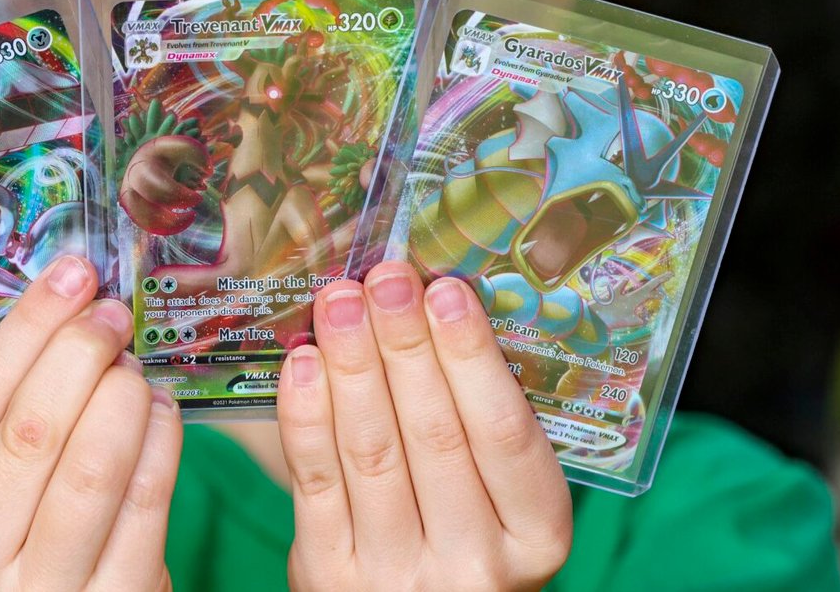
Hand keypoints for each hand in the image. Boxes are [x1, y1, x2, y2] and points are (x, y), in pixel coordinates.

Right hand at [0, 255, 181, 590]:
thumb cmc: (22, 561)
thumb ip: (6, 427)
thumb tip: (64, 316)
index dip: (29, 327)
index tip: (69, 279)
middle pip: (31, 428)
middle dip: (81, 351)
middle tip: (112, 316)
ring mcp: (44, 591)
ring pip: (91, 468)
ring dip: (123, 396)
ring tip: (136, 367)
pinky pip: (145, 507)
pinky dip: (162, 444)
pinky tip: (164, 413)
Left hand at [277, 262, 572, 590]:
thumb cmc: (466, 542)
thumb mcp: (504, 506)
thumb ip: (482, 432)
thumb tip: (440, 310)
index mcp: (536, 537)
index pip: (504, 434)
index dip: (472, 357)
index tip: (446, 292)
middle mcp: (473, 566)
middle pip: (434, 435)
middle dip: (405, 344)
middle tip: (386, 278)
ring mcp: (397, 576)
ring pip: (372, 452)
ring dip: (353, 365)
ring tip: (341, 302)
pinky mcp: (330, 576)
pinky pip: (315, 483)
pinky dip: (306, 416)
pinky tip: (303, 362)